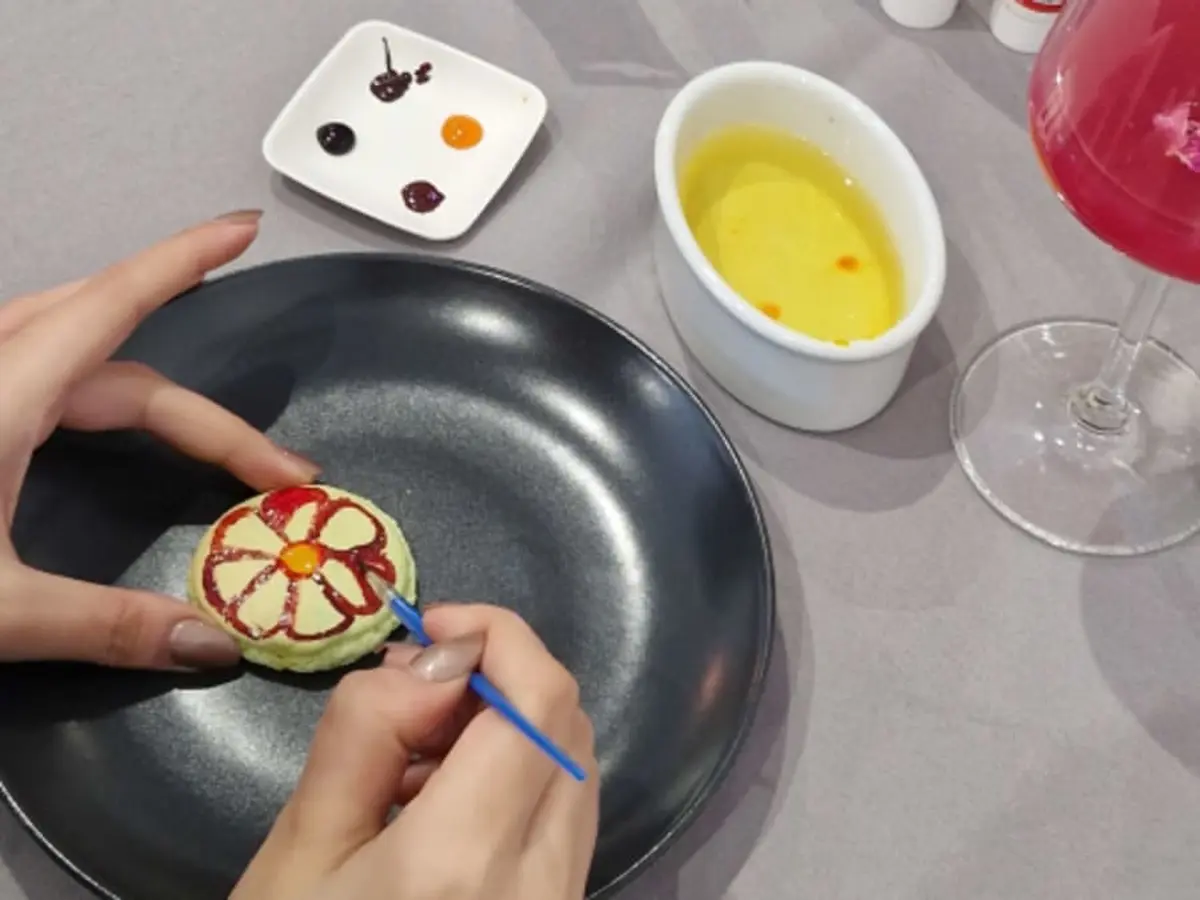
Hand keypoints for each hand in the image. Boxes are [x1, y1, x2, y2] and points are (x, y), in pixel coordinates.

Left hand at [0, 212, 319, 669]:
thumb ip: (107, 625)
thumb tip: (214, 645)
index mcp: (0, 395)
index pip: (115, 305)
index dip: (184, 261)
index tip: (243, 228)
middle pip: (120, 364)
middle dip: (207, 418)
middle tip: (275, 470)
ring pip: (70, 357)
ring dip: (148, 387)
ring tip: (203, 436)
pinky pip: (34, 371)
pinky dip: (93, 388)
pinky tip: (93, 419)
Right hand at [234, 605, 599, 899]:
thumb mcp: (298, 853)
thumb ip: (366, 734)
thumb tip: (432, 660)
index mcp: (469, 858)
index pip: (540, 698)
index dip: (498, 634)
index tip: (432, 626)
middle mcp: (544, 882)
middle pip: (568, 724)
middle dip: (501, 675)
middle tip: (416, 684)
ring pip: (573, 769)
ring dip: (512, 724)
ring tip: (421, 745)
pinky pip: (564, 818)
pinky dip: (520, 775)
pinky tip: (447, 799)